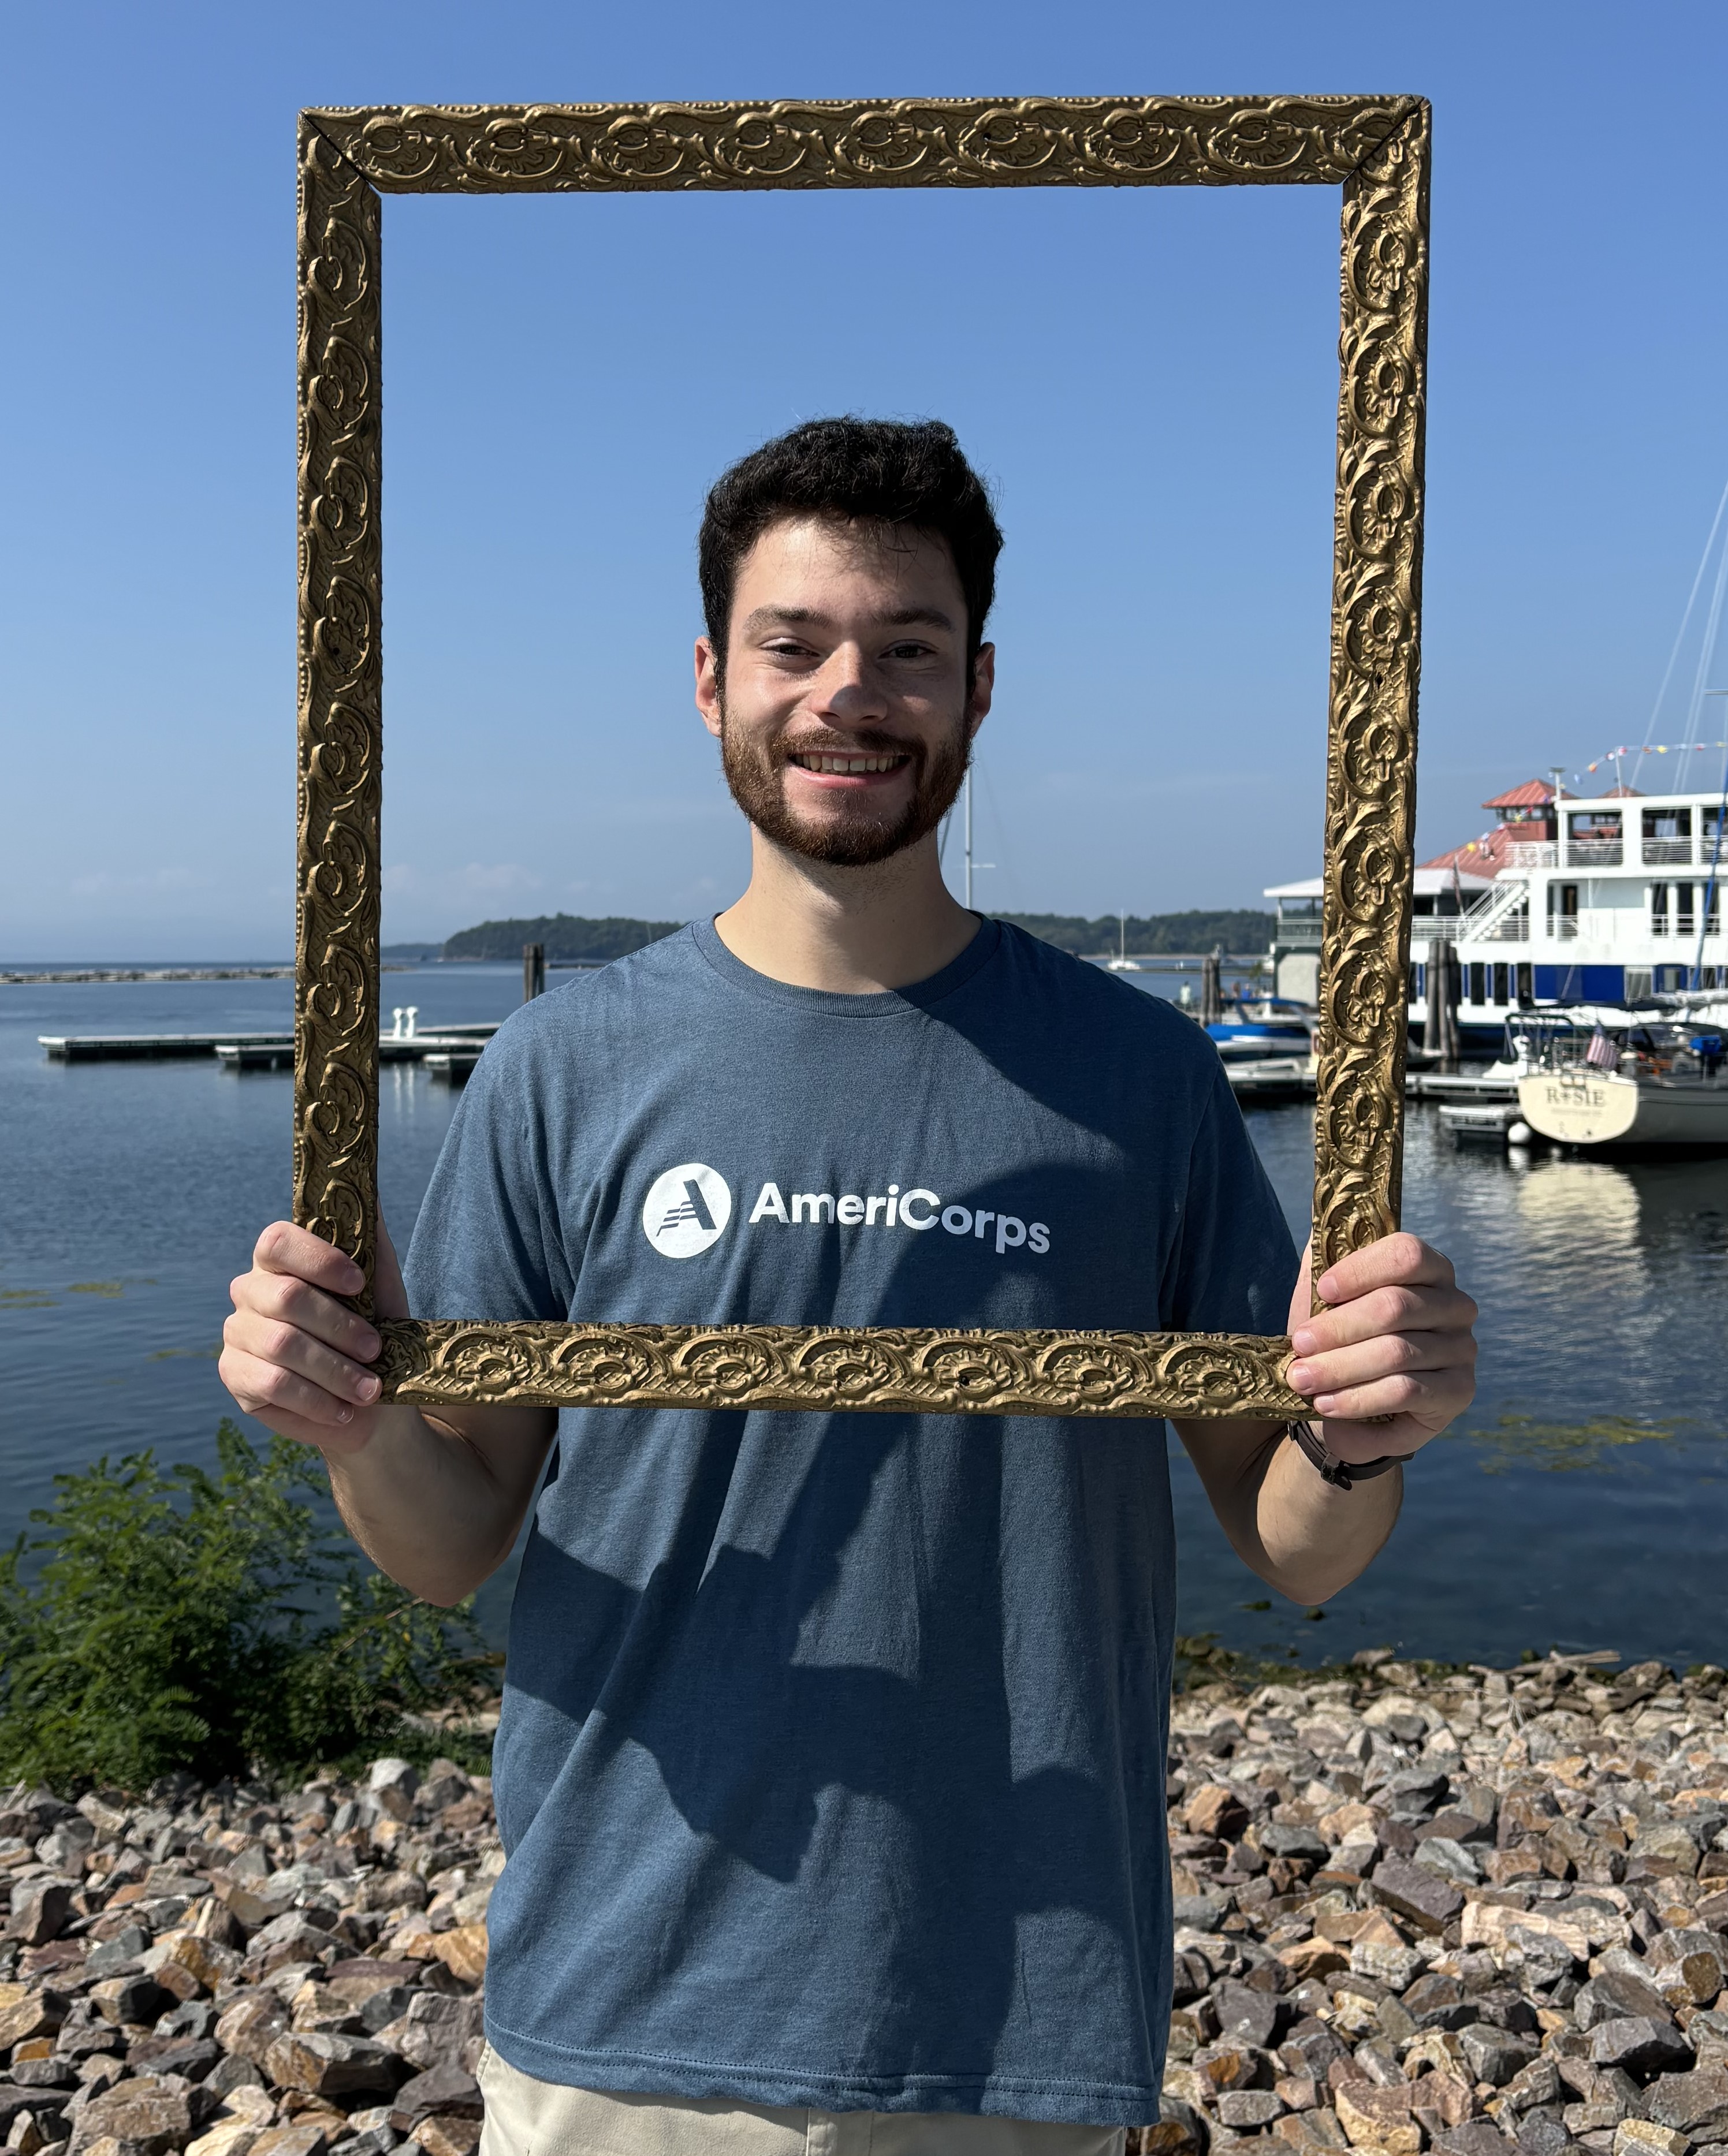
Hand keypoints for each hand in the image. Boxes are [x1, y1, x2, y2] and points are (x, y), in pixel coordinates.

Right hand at [220, 1219, 407, 1455]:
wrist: (373, 1401)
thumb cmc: (378, 1333)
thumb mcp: (381, 1283)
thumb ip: (368, 1234)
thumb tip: (365, 1183)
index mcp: (280, 1260)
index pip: (277, 1241)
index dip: (318, 1259)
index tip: (359, 1285)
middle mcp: (250, 1290)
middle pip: (286, 1297)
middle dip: (340, 1327)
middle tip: (375, 1350)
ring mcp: (237, 1333)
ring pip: (282, 1344)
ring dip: (335, 1370)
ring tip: (369, 1389)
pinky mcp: (234, 1376)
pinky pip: (271, 1384)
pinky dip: (316, 1399)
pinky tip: (342, 1410)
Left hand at [1284, 1232, 1476, 1464]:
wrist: (1348, 1408)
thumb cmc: (1338, 1343)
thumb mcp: (1323, 1300)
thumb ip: (1324, 1260)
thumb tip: (1319, 1221)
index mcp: (1428, 1269)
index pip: (1407, 1253)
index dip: (1363, 1269)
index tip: (1323, 1290)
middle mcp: (1454, 1304)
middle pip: (1396, 1306)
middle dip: (1339, 1329)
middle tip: (1299, 1347)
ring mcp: (1462, 1348)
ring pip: (1397, 1352)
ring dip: (1341, 1368)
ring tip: (1302, 1380)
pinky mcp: (1459, 1391)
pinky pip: (1407, 1390)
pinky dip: (1360, 1398)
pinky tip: (1328, 1405)